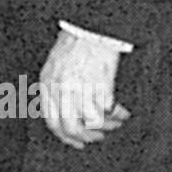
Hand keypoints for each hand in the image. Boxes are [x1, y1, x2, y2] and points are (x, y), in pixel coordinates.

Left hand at [38, 29, 129, 149]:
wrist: (90, 28)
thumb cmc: (73, 44)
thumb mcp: (53, 67)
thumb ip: (54, 90)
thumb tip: (63, 114)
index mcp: (48, 86)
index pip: (52, 123)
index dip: (66, 137)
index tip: (78, 142)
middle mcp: (62, 90)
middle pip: (71, 129)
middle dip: (86, 138)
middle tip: (98, 137)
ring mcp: (81, 89)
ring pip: (92, 124)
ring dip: (106, 127)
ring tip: (114, 123)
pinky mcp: (100, 86)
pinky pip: (109, 111)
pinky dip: (118, 115)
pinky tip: (123, 112)